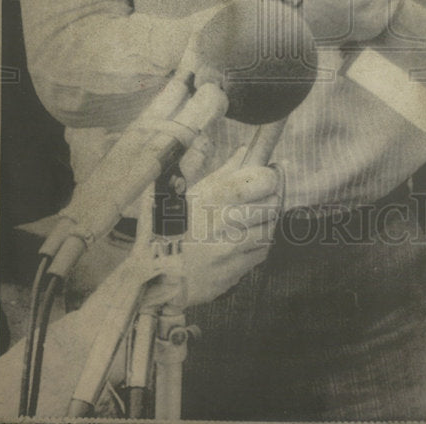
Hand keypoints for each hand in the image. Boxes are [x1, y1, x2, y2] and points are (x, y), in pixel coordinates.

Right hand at [133, 149, 280, 308]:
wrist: (154, 275)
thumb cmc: (171, 229)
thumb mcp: (190, 194)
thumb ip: (222, 173)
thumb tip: (243, 151)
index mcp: (213, 197)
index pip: (261, 181)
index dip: (270, 177)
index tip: (270, 176)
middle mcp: (224, 222)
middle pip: (271, 204)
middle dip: (270, 199)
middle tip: (264, 198)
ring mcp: (230, 249)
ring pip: (269, 229)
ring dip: (266, 223)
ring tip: (253, 221)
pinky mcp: (233, 271)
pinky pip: (261, 253)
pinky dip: (259, 245)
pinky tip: (246, 241)